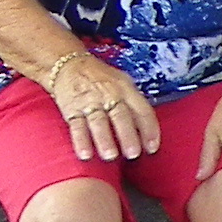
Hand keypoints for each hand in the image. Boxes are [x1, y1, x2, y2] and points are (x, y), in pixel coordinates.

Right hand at [48, 48, 160, 162]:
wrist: (68, 65)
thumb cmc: (101, 79)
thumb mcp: (122, 83)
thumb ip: (134, 104)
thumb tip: (147, 131)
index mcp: (126, 89)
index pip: (142, 109)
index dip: (149, 129)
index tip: (152, 147)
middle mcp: (109, 94)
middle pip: (120, 116)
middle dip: (127, 135)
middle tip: (133, 154)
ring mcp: (89, 102)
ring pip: (98, 122)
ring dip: (104, 140)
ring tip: (110, 156)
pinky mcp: (71, 109)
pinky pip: (76, 126)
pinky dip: (80, 141)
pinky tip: (85, 154)